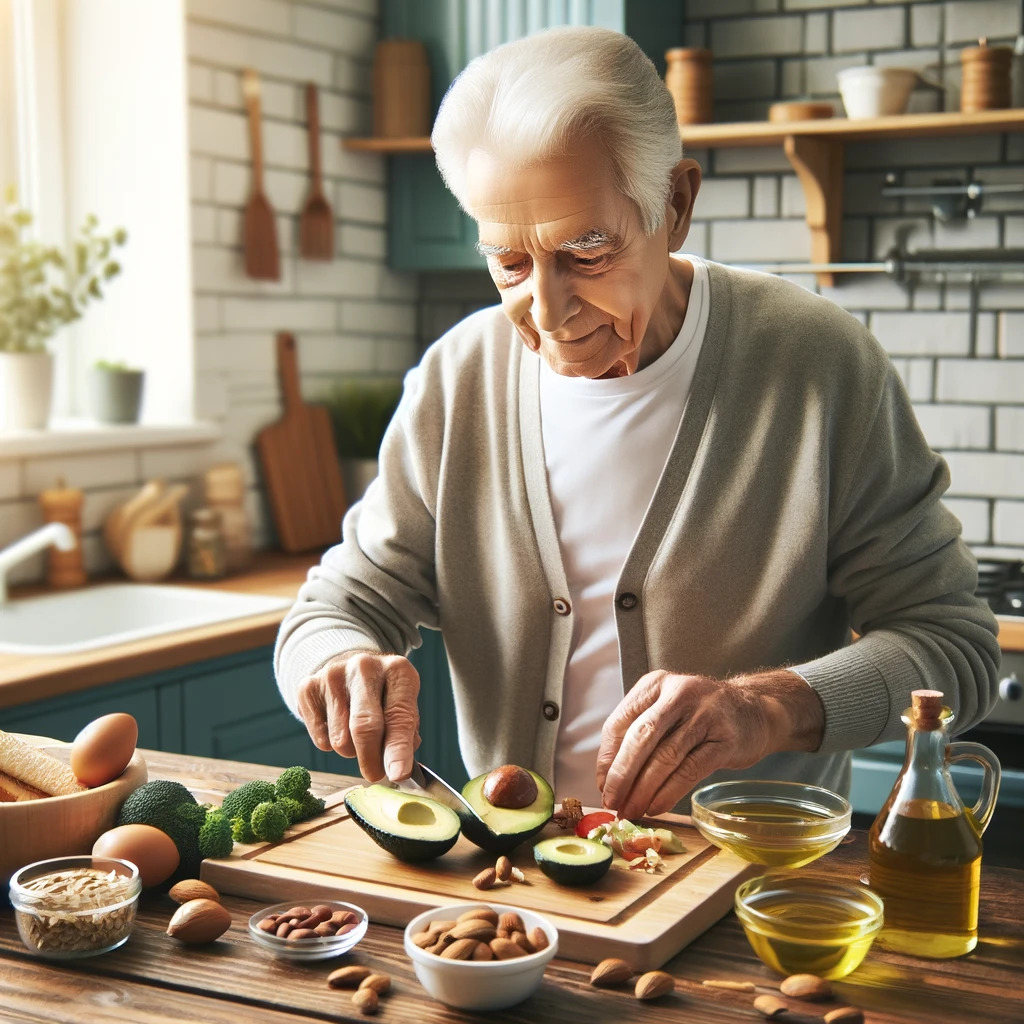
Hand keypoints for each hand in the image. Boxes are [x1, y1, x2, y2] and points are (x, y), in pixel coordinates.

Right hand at [295, 651, 420, 782]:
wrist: (347, 665)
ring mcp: (332, 675)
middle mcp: (364, 668)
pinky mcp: (308, 688)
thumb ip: (405, 734)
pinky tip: (338, 726)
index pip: (398, 716)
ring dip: (352, 751)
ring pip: (340, 739)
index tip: (398, 775)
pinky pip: (321, 739)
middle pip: (364, 726)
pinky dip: (331, 745)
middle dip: (371, 759)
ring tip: (358, 738)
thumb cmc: (382, 693)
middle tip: (375, 775)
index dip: (398, 750)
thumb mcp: (403, 703)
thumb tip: (396, 768)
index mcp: (396, 670)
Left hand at [595, 669, 822, 819]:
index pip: (619, 721)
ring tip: (632, 810)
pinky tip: (656, 806)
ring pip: (665, 757)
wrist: (756, 711)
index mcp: (655, 683)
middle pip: (640, 738)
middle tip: (612, 802)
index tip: (602, 785)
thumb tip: (609, 779)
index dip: (607, 757)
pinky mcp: (724, 739)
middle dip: (622, 775)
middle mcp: (678, 693)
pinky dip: (669, 792)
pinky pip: (690, 770)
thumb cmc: (701, 716)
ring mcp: (704, 714)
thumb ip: (639, 733)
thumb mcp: (668, 709)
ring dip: (643, 789)